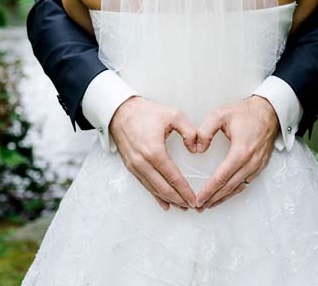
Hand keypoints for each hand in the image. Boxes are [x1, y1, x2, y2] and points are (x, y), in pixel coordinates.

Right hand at [109, 96, 197, 210]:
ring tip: (181, 206)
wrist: (121, 111)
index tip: (194, 199)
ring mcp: (135, 166)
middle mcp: (142, 162)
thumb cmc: (146, 112)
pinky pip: (145, 184)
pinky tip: (164, 203)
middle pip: (163, 188)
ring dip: (168, 199)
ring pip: (153, 189)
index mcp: (154, 151)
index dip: (184, 190)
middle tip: (191, 206)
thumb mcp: (174, 115)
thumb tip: (196, 149)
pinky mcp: (130, 166)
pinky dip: (155, 195)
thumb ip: (190, 131)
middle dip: (178, 199)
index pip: (173, 177)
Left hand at [195, 95, 278, 210]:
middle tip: (199, 207)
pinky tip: (225, 193)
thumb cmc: (245, 112)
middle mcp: (251, 162)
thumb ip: (205, 131)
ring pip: (238, 188)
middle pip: (229, 187)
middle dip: (213, 199)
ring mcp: (257, 165)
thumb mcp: (220, 114)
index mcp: (240, 151)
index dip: (209, 190)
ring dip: (224, 197)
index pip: (221, 177)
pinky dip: (234, 190)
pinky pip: (246, 182)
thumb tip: (198, 149)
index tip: (198, 199)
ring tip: (209, 204)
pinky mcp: (260, 165)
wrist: (269, 110)